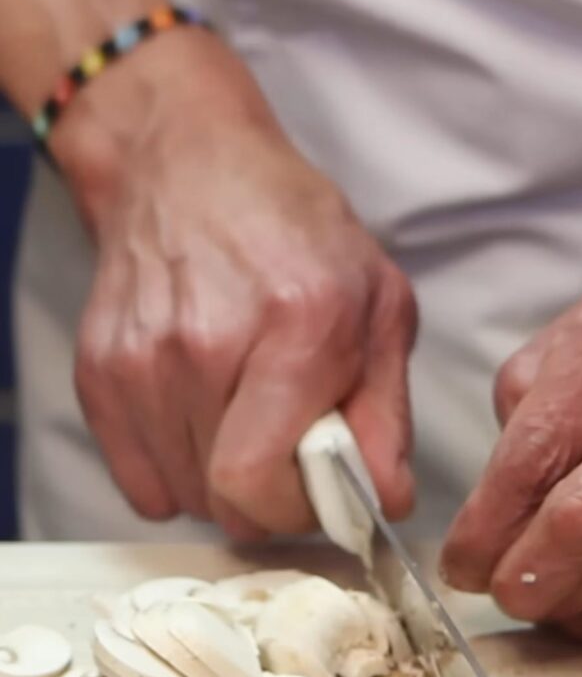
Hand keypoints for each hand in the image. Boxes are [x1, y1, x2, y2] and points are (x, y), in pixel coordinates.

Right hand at [59, 30, 416, 537]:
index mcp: (294, 328)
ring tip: (251, 422)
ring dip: (226, 483)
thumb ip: (387, 413)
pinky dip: (180, 473)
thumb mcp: (380, 305)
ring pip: (184, 496)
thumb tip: (387, 499)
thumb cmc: (297, 229)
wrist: (190, 164)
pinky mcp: (99, 371)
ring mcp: (140, 360)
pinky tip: (208, 423)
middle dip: (273, 499)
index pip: (258, 482)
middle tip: (294, 455)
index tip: (323, 495)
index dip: (299, 512)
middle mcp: (204, 347)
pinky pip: (140, 481)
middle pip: (224, 501)